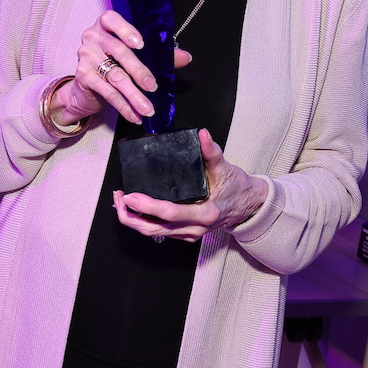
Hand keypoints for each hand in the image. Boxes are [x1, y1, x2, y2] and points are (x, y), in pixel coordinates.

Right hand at [52, 10, 189, 126]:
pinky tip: (134, 114)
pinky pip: (107, 92)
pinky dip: (123, 106)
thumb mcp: (135, 56)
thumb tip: (185, 57)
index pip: (112, 19)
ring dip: (134, 95)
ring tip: (148, 108)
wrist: (87, 87)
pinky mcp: (83, 76)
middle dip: (139, 71)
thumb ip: (159, 55)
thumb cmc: (114, 63)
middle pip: (118, 52)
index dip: (126, 30)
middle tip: (153, 86)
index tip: (141, 44)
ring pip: (114, 75)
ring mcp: (86, 56)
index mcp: (106, 25)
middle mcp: (93, 37)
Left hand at [113, 130, 268, 241]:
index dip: (147, 206)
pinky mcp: (186, 234)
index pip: (170, 213)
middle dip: (131, 217)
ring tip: (120, 203)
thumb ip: (212, 152)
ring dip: (134, 220)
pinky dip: (145, 222)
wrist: (249, 205)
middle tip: (118, 198)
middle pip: (155, 229)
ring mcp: (190, 234)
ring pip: (155, 233)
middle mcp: (195, 228)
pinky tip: (136, 210)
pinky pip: (161, 232)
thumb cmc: (237, 187)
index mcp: (205, 214)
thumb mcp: (225, 168)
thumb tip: (202, 134)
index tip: (129, 196)